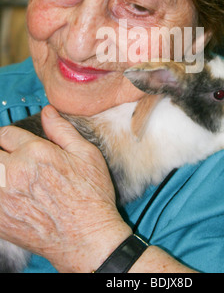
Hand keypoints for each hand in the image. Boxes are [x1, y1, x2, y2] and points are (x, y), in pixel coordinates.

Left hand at [0, 105, 131, 272]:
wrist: (87, 237)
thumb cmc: (91, 196)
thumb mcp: (86, 154)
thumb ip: (62, 130)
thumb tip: (48, 111)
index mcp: (35, 152)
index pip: (6, 133)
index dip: (10, 136)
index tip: (13, 142)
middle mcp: (14, 172)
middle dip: (1, 150)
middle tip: (11, 158)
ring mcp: (3, 197)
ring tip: (9, 174)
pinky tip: (10, 194)